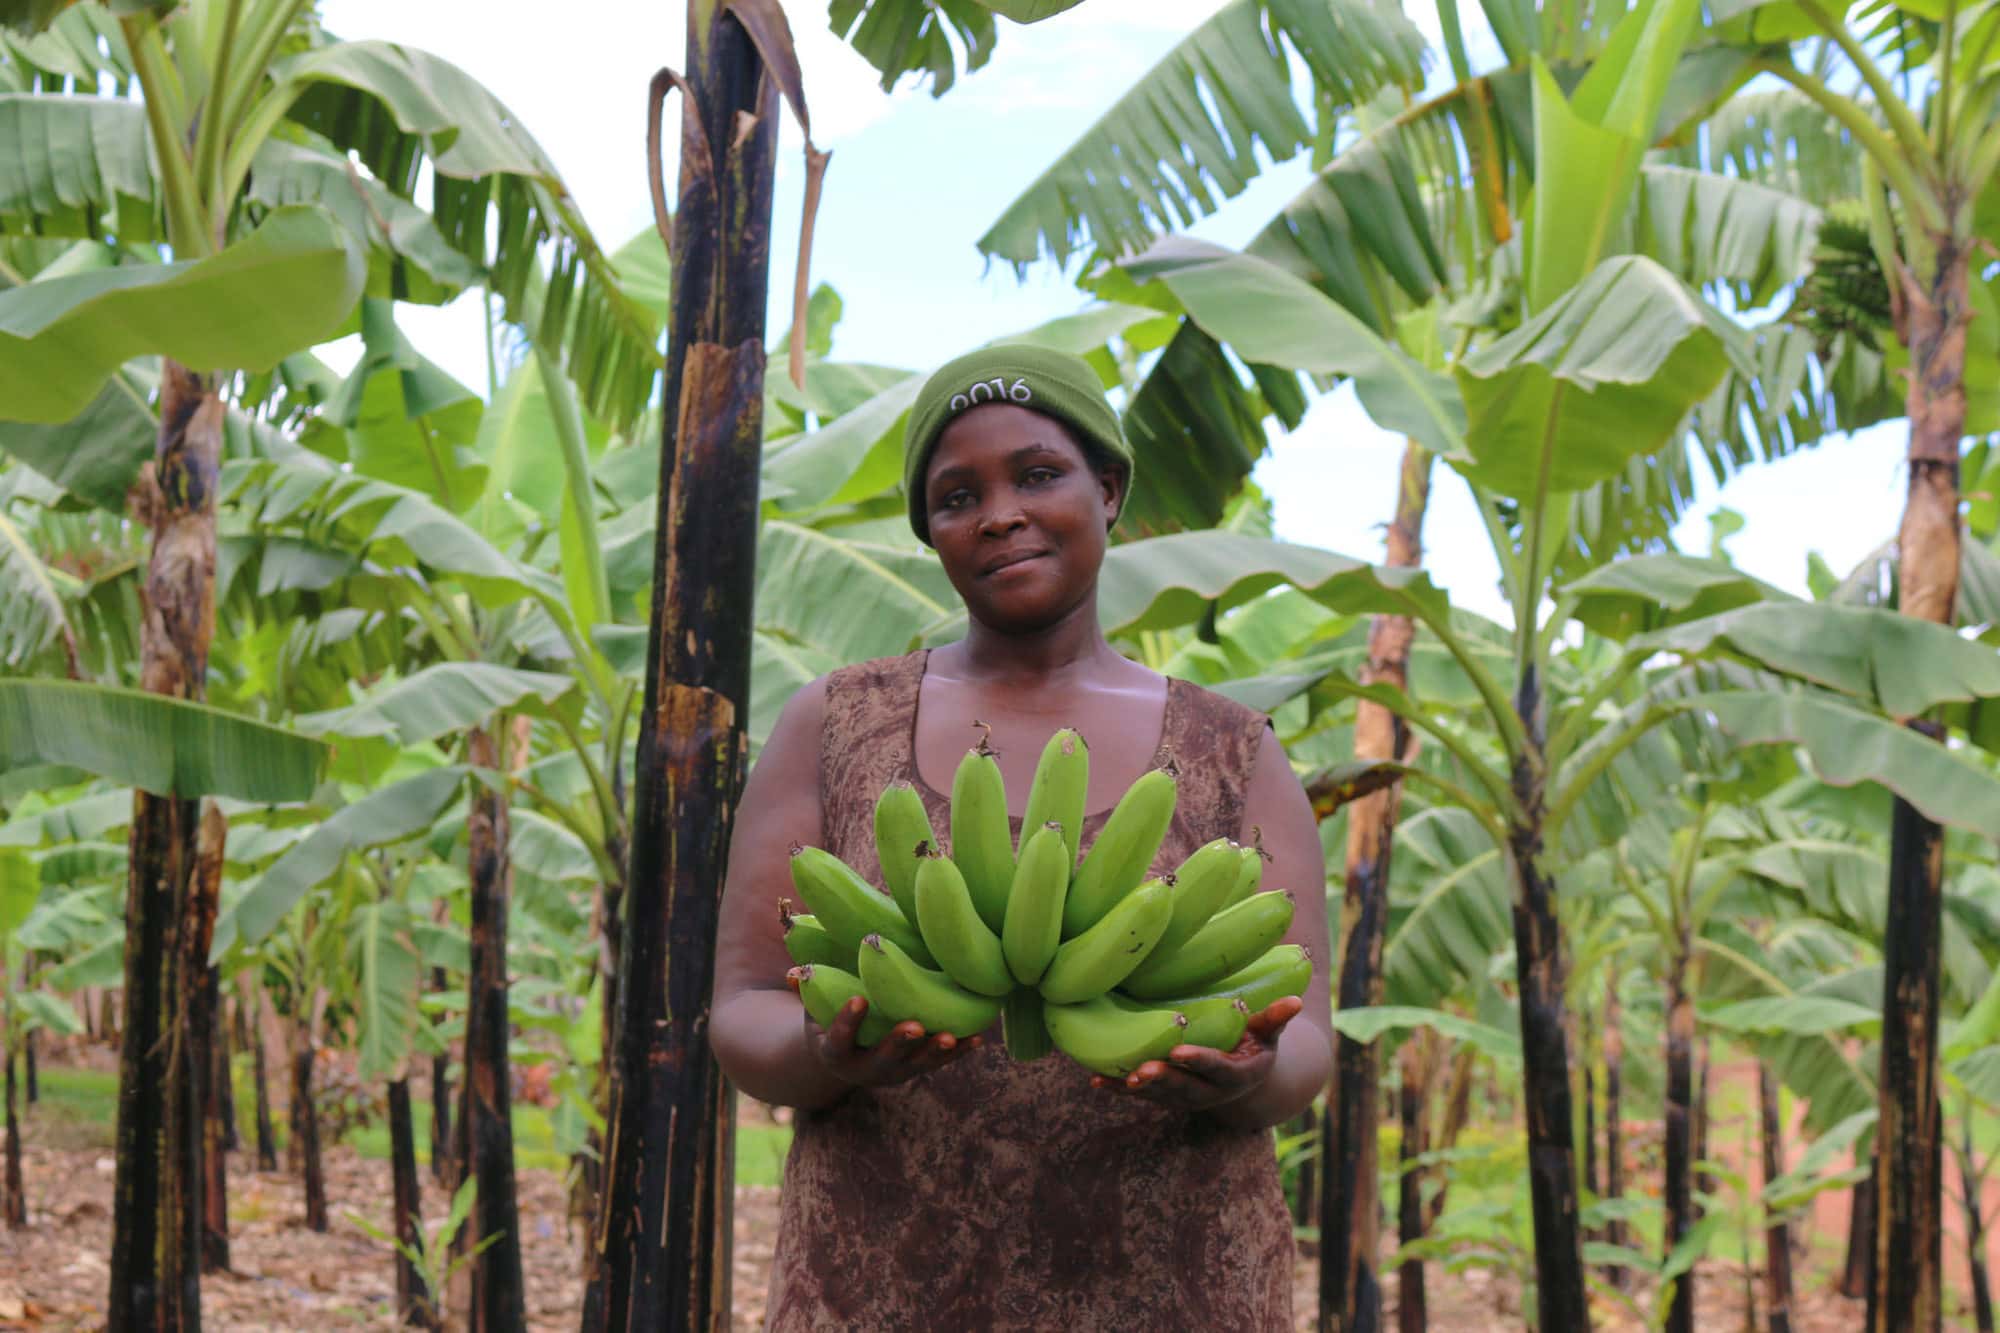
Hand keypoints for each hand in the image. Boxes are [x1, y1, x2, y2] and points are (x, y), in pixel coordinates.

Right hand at [804, 995, 981, 1089]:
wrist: (842, 1056)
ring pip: (916, 1065)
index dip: (847, 1022)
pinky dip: (958, 1051)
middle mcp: (865, 1068)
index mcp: (835, 1053)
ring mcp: (894, 1071)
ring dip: (935, 1052)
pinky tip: (978, 1038)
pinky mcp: (916, 1067)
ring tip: (952, 1036)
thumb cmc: (826, 1018)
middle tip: (914, 1027)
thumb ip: (808, 990)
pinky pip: (939, 1062)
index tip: (858, 999)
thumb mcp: (812, 1008)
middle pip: (884, 1059)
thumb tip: (795, 972)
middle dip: (899, 1044)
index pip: (839, 1040)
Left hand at [1090, 996, 1302, 1112]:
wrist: (1245, 1082)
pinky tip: (1095, 1081)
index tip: (1180, 1052)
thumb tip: (1295, 1001)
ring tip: (1115, 1077)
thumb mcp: (1268, 1034)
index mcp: (1235, 1075)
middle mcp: (1209, 1092)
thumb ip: (1275, 1019)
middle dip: (1162, 1080)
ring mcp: (1185, 1097)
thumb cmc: (1255, 1045)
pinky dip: (1118, 1089)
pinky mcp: (1166, 1096)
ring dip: (1137, 1088)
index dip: (1200, 1061)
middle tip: (1140, 1070)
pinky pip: (1140, 1095)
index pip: (1217, 1069)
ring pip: (1159, 1095)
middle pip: (1184, 1088)